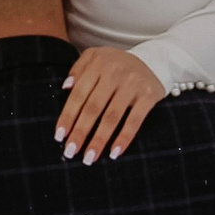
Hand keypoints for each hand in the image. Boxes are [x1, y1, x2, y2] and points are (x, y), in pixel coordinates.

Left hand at [56, 48, 166, 163]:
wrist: (154, 60)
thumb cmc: (117, 65)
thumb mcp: (95, 57)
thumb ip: (78, 70)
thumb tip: (65, 88)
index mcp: (97, 64)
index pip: (78, 94)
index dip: (68, 116)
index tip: (59, 136)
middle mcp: (114, 72)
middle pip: (93, 107)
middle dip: (80, 132)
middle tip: (70, 151)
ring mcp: (132, 84)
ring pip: (112, 117)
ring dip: (99, 140)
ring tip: (89, 157)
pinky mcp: (148, 95)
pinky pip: (134, 120)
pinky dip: (124, 138)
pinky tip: (114, 152)